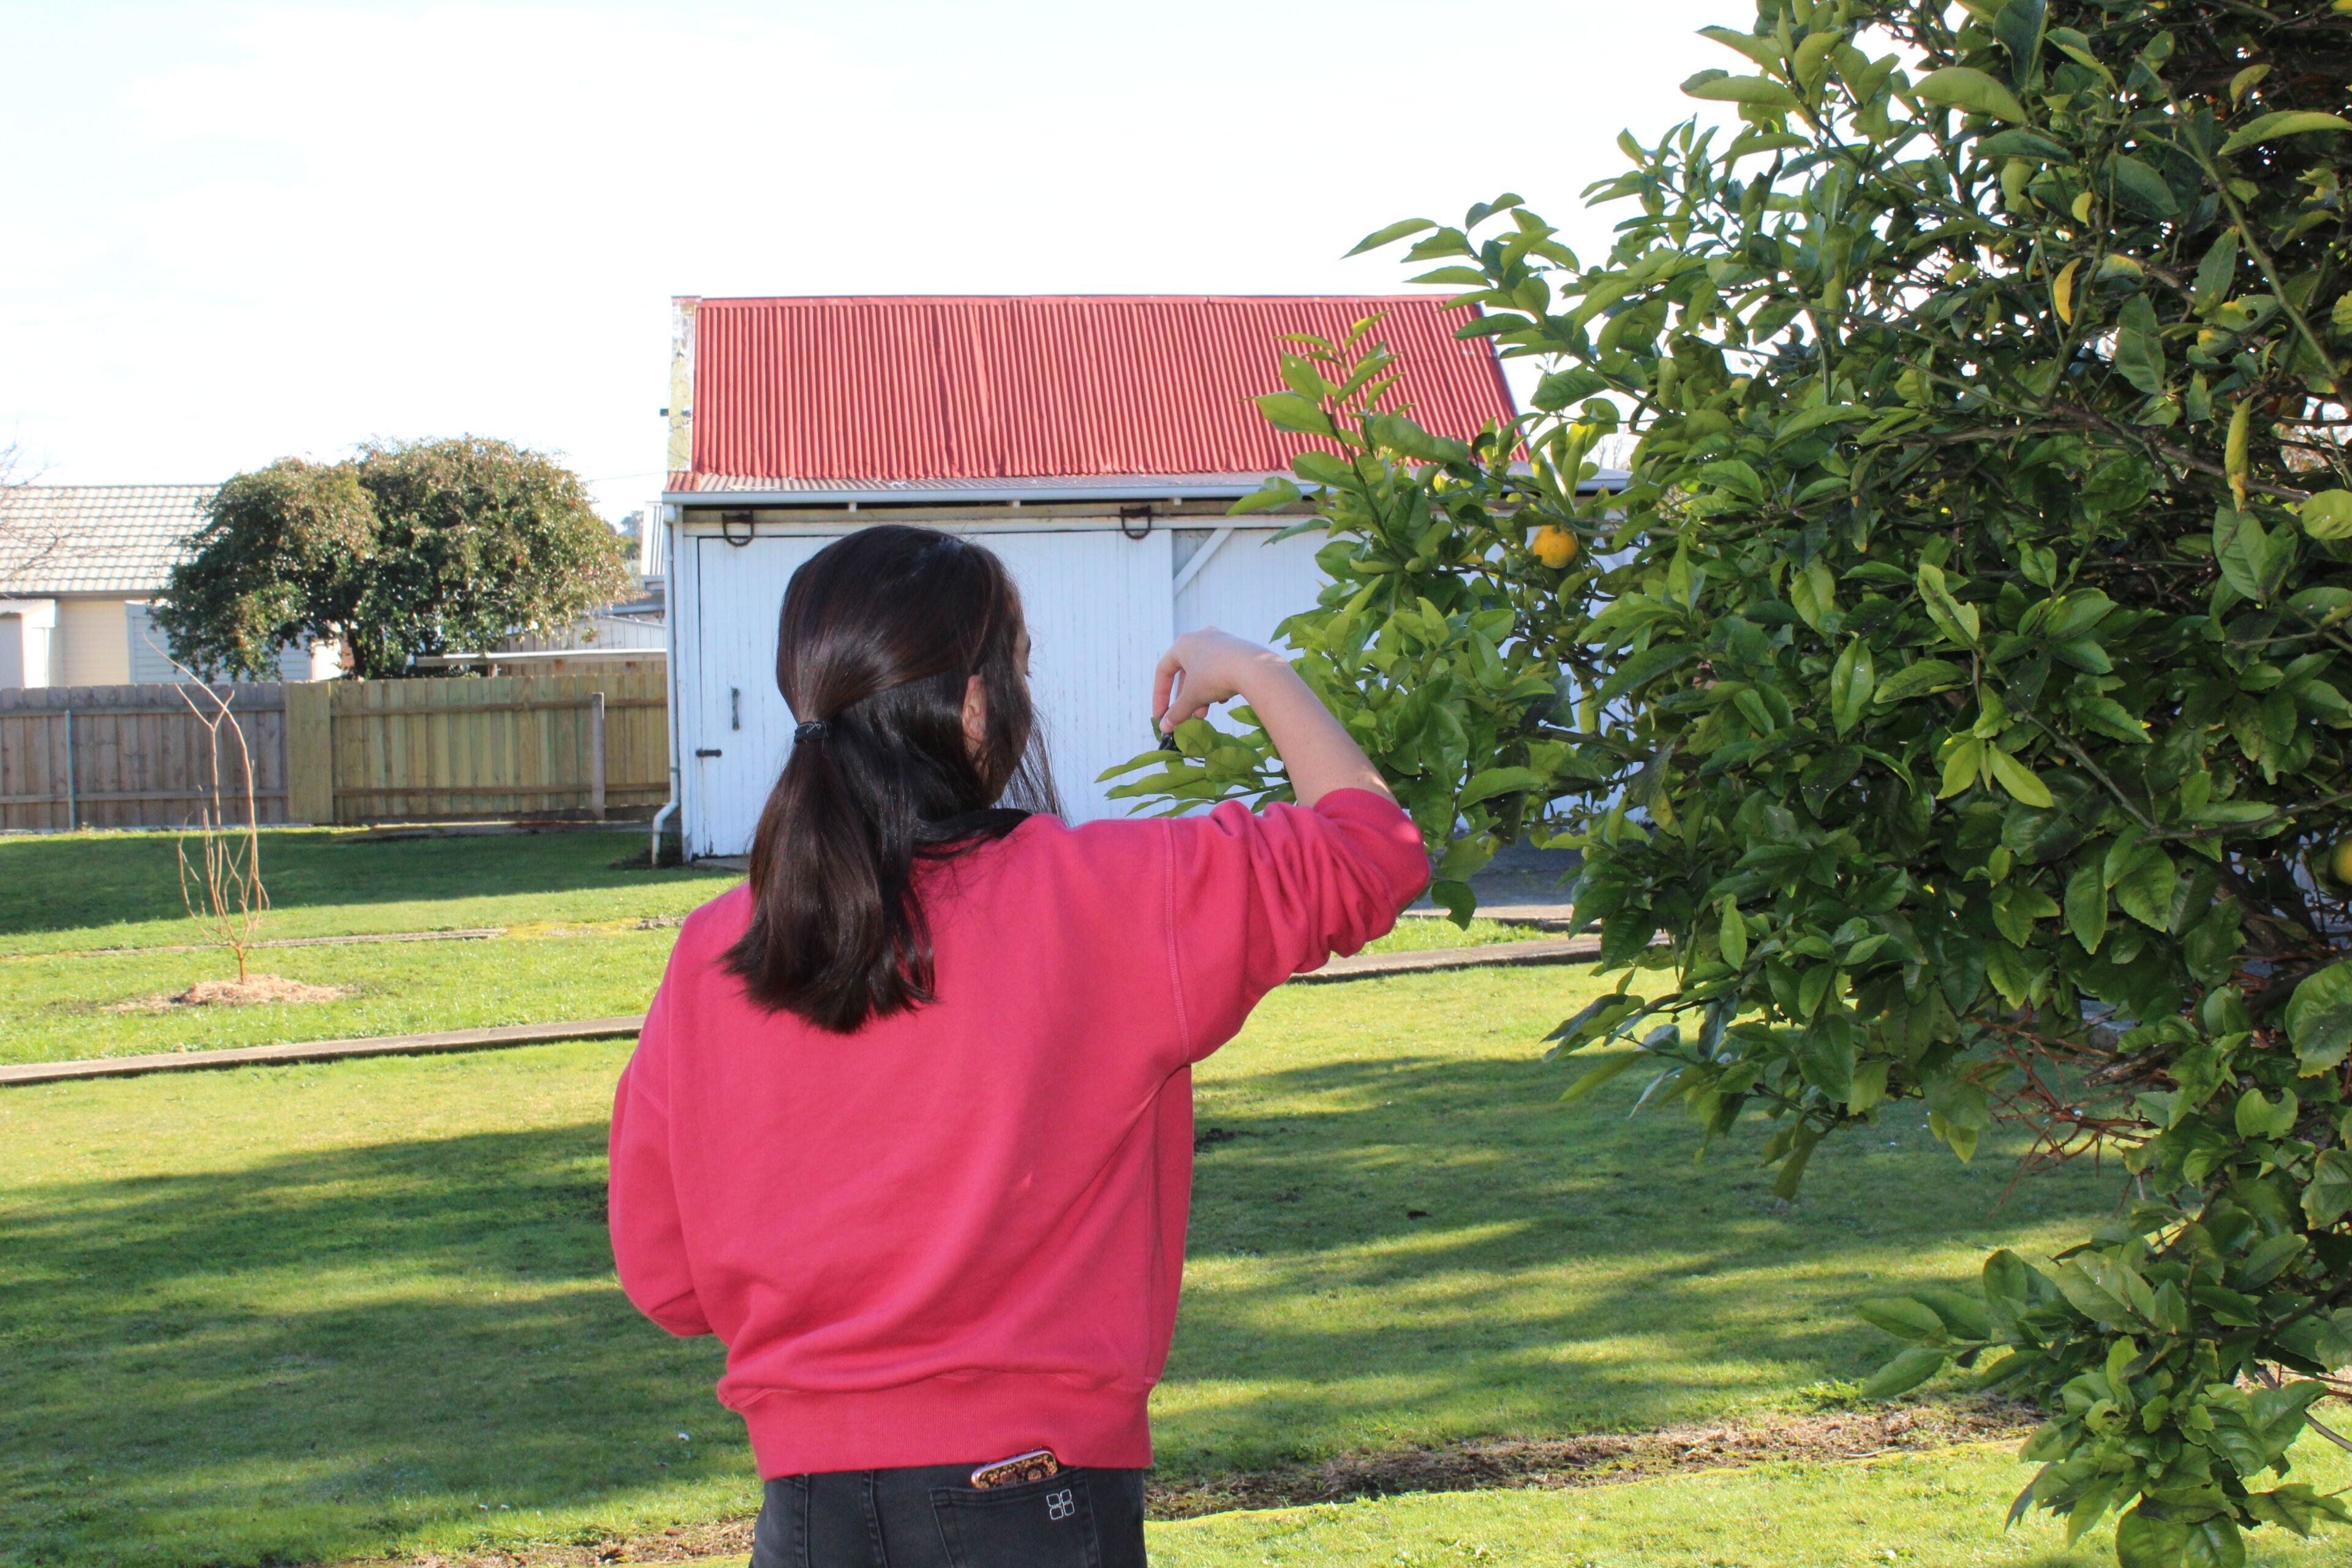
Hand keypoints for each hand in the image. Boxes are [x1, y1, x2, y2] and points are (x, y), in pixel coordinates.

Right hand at [1153, 629, 1285, 732]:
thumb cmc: (1215, 678)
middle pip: (1186, 673)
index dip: (1160, 696)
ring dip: (1202, 695)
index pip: (1163, 671)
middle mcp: (1200, 637)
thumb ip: (1176, 712)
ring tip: (1206, 713)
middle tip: (1189, 716)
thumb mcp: (1192, 697)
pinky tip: (1224, 699)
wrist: (1255, 668)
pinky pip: (1221, 668)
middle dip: (1186, 698)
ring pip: (1204, 672)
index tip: (1161, 715)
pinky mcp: (1237, 648)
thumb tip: (1164, 728)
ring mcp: (1221, 640)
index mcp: (1183, 644)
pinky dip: (1218, 685)